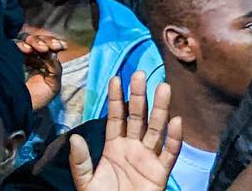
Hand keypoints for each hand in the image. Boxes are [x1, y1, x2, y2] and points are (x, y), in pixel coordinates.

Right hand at [16, 33, 66, 110]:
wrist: (19, 108)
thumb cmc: (36, 99)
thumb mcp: (53, 85)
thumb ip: (55, 68)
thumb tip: (53, 53)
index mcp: (41, 61)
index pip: (47, 46)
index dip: (54, 43)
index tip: (62, 46)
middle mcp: (29, 56)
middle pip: (36, 40)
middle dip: (45, 41)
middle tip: (48, 48)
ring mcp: (16, 55)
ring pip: (24, 39)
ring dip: (33, 41)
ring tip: (40, 49)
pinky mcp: (5, 55)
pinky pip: (11, 44)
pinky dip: (19, 44)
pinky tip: (26, 49)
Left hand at [69, 73, 181, 190]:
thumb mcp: (85, 179)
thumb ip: (80, 160)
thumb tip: (75, 137)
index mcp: (113, 146)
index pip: (116, 117)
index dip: (116, 98)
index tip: (116, 78)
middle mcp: (132, 147)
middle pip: (138, 117)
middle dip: (139, 96)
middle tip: (141, 73)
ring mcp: (148, 158)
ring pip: (156, 129)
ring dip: (160, 109)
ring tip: (163, 87)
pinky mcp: (161, 172)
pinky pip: (169, 153)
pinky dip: (174, 138)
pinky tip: (176, 121)